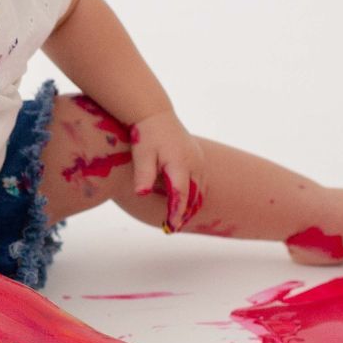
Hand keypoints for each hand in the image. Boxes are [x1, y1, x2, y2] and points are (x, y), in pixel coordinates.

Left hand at [129, 111, 205, 232]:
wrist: (155, 114)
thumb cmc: (146, 135)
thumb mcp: (141, 154)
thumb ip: (143, 175)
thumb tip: (141, 194)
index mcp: (179, 162)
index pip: (181, 194)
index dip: (177, 212)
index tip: (171, 227)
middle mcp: (194, 163)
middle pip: (194, 196)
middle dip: (184, 213)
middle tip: (171, 228)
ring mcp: (199, 161)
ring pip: (200, 191)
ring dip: (191, 206)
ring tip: (177, 220)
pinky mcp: (199, 159)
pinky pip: (201, 183)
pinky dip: (195, 196)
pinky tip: (184, 204)